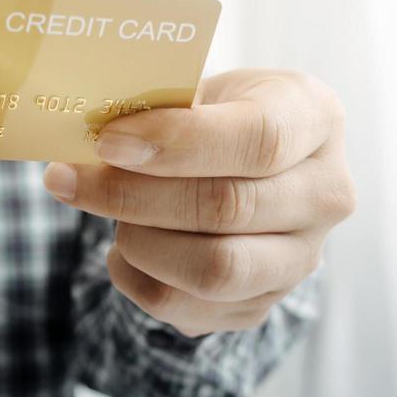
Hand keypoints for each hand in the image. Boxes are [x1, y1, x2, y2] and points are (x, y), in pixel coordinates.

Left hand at [43, 69, 354, 336]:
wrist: (241, 170)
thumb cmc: (214, 117)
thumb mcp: (200, 88)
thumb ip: (160, 106)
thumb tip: (95, 132)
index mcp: (316, 119)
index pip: (259, 138)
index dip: (178, 142)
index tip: (110, 140)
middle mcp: (325, 195)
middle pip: (228, 208)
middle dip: (134, 195)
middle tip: (71, 179)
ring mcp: (299, 260)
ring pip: (213, 270)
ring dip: (137, 241)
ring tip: (106, 212)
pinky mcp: (259, 305)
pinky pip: (185, 308)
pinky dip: (134, 278)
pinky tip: (122, 247)